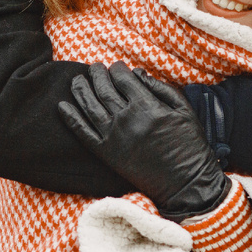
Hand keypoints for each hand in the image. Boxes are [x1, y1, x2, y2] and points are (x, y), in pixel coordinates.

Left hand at [58, 62, 230, 220]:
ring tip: (77, 80)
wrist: (186, 184)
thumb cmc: (189, 146)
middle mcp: (127, 119)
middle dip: (97, 75)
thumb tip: (138, 73)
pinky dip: (71, 118)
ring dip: (80, 90)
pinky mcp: (107, 154)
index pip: (123, 79)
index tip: (116, 67)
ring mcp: (114, 136)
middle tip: (93, 67)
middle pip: (104, 89)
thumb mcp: (184, 111)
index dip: (117, 69)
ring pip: (90, 106)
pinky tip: (62, 106)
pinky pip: (83, 133)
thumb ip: (161, 88)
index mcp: (147, 106)